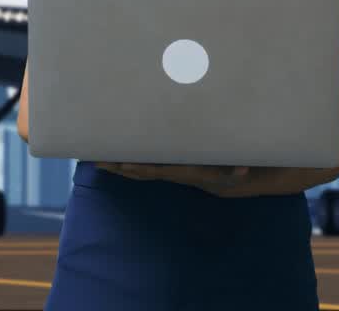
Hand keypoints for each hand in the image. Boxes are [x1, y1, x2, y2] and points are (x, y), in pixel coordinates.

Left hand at [95, 162, 249, 193]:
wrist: (224, 182)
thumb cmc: (228, 172)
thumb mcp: (235, 173)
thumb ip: (237, 171)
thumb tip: (244, 169)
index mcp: (181, 172)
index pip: (157, 170)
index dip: (141, 168)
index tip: (125, 164)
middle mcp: (169, 172)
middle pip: (139, 171)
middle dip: (118, 166)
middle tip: (97, 160)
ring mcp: (164, 169)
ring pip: (136, 169)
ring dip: (116, 164)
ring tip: (95, 158)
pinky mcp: (163, 165)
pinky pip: (140, 164)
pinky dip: (124, 160)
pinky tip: (110, 156)